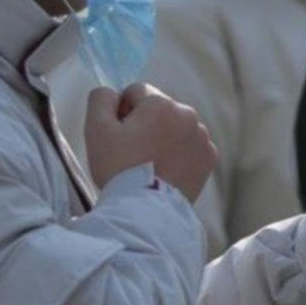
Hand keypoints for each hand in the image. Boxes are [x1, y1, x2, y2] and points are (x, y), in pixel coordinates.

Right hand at [85, 83, 217, 201]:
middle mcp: (187, 114)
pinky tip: (166, 171)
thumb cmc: (119, 169)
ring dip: (164, 137)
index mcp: (160, 103)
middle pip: (158, 109)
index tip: (119, 135)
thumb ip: (100, 98)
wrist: (146, 212)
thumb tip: (112, 92)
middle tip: (133, 153)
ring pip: (175, 127)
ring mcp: (201, 136)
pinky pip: (190, 146)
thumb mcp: (96, 130)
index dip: (123, 112)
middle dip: (145, 124)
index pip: (136, 92)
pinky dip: (179, 154)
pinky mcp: (209, 157)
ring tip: (149, 164)